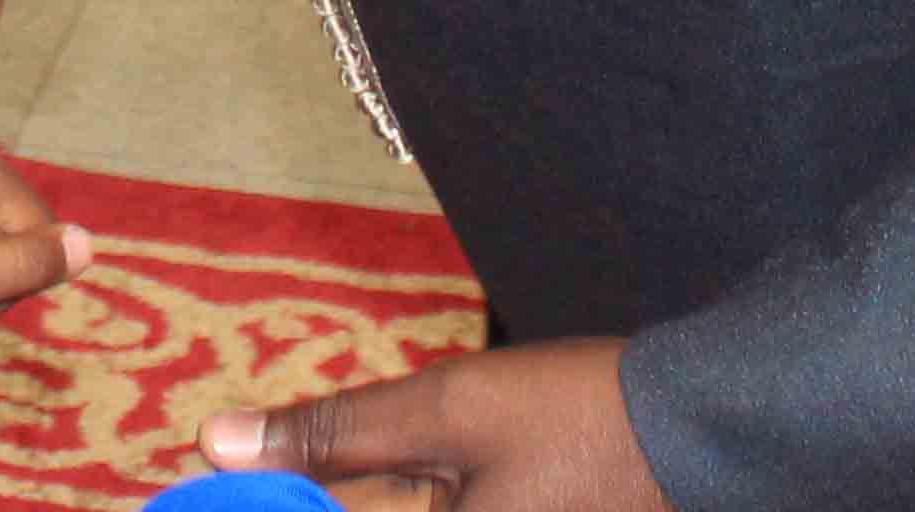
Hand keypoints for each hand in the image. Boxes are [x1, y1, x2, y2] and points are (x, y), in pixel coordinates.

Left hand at [197, 337, 667, 510]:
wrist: (709, 437)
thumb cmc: (578, 419)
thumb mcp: (446, 412)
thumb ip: (332, 437)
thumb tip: (217, 443)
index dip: (263, 506)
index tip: (206, 485)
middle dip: (310, 498)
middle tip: (260, 468)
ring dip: (363, 499)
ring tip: (318, 476)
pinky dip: (414, 505)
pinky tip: (408, 486)